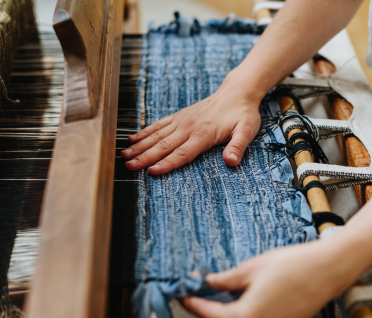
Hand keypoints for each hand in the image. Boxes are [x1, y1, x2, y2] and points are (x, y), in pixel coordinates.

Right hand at [121, 75, 261, 174]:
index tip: (152, 171)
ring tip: (124, 155)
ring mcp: (182, 121)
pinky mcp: (179, 116)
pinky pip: (159, 125)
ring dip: (140, 146)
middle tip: (128, 167)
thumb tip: (231, 162)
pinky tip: (132, 139)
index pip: (182, 152)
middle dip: (145, 157)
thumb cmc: (243, 114)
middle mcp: (188, 127)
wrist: (237, 92)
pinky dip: (145, 132)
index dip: (167, 163)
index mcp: (203, 134)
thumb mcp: (247, 130)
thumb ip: (237, 146)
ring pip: (157, 136)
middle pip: (164, 145)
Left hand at [181, 240, 357, 317]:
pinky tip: (248, 297)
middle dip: (213, 304)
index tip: (180, 295)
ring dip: (231, 309)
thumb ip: (223, 281)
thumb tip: (206, 283)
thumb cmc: (291, 267)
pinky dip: (249, 315)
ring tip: (226, 289)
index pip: (207, 314)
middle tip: (201, 286)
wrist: (327, 270)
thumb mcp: (249, 269)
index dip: (191, 303)